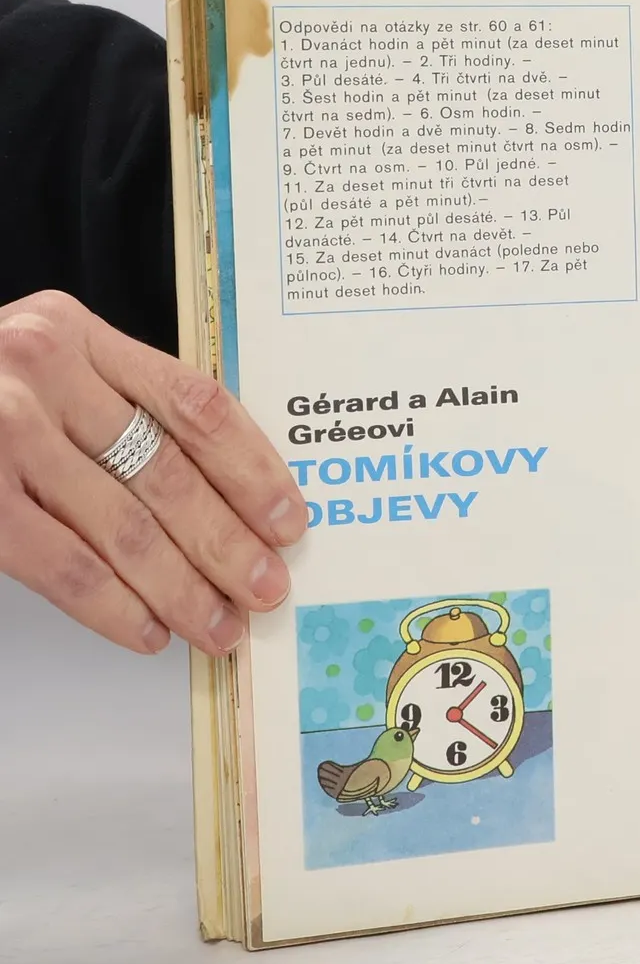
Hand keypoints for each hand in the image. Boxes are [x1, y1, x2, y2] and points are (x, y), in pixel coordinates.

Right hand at [0, 292, 305, 655]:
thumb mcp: (50, 363)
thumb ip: (122, 400)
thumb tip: (229, 490)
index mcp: (78, 333)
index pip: (195, 405)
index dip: (252, 470)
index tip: (288, 520)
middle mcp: (41, 373)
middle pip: (167, 474)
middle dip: (227, 543)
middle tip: (267, 588)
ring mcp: (2, 434)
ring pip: (122, 527)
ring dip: (182, 588)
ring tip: (221, 625)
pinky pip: (62, 564)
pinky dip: (114, 605)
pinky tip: (150, 630)